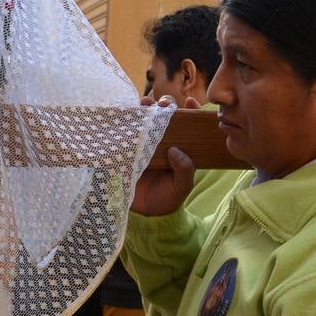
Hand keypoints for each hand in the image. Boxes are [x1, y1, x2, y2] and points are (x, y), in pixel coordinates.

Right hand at [131, 95, 198, 216]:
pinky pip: (126, 132)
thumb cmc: (167, 198)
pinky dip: (126, 121)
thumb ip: (184, 171)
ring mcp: (144, 144)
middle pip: (164, 116)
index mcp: (179, 147)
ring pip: (145, 119)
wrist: (144, 214)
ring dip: (145, 108)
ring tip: (145, 104)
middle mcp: (162, 141)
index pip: (187, 124)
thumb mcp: (181, 187)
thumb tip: (177, 151)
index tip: (189, 102)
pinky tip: (126, 114)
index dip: (190, 110)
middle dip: (164, 104)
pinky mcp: (128, 150)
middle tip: (163, 104)